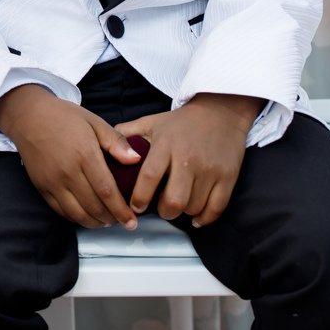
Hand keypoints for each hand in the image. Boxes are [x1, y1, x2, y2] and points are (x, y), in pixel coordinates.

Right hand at [0, 84, 140, 228]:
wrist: (29, 116)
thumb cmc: (64, 117)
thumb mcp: (95, 122)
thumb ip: (116, 142)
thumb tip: (136, 159)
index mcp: (85, 155)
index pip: (107, 191)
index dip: (122, 210)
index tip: (132, 221)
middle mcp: (68, 172)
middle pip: (94, 207)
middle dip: (112, 219)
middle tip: (123, 221)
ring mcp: (53, 182)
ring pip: (77, 214)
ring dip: (95, 223)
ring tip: (106, 221)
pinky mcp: (42, 187)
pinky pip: (61, 211)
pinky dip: (76, 218)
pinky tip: (86, 216)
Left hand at [115, 93, 262, 227]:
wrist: (222, 111)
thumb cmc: (182, 121)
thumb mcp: (152, 122)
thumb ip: (127, 135)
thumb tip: (102, 147)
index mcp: (166, 145)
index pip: (148, 178)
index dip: (139, 198)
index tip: (136, 207)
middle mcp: (188, 158)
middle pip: (173, 201)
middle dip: (163, 212)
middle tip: (160, 209)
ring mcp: (210, 169)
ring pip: (193, 207)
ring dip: (183, 213)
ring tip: (178, 204)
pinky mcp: (228, 176)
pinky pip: (216, 208)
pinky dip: (204, 218)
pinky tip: (196, 216)